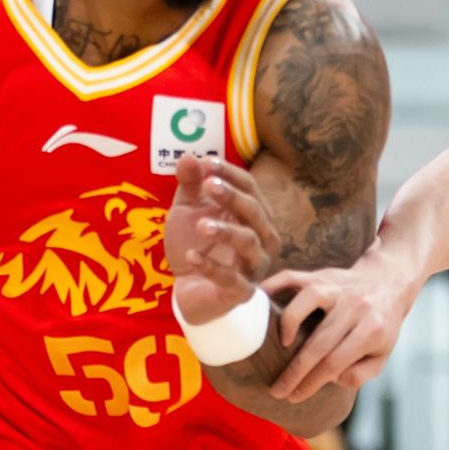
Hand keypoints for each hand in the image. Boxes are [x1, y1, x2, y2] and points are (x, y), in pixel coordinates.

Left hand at [165, 154, 276, 323]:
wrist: (189, 290)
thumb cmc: (196, 245)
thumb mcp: (187, 211)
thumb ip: (190, 186)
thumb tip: (189, 156)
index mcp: (252, 215)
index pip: (250, 188)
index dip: (230, 174)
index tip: (207, 163)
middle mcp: (261, 238)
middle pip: (255, 212)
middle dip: (233, 197)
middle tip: (208, 185)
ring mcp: (253, 266)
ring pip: (250, 244)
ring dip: (227, 231)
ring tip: (202, 225)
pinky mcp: (240, 292)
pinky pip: (232, 279)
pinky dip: (212, 268)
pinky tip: (192, 256)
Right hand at [265, 249, 420, 401]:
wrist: (389, 281)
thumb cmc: (380, 325)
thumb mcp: (382, 355)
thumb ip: (361, 374)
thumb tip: (332, 379)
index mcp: (372, 330)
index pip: (336, 362)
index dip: (312, 383)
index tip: (295, 397)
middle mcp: (355, 306)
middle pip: (319, 341)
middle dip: (295, 370)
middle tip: (277, 390)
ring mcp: (337, 287)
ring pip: (308, 299)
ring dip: (289, 323)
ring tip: (281, 346)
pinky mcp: (321, 274)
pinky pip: (293, 277)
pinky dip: (273, 286)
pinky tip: (261, 301)